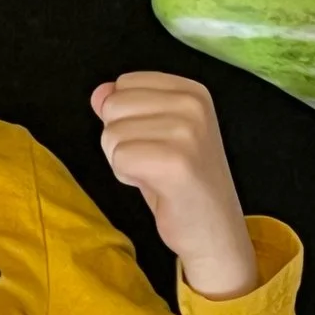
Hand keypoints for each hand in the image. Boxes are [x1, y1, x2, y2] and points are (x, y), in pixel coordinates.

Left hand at [90, 73, 260, 299]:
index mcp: (191, 91)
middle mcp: (193, 104)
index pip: (123, 84)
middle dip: (120, 140)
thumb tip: (99, 92)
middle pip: (113, 107)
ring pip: (112, 134)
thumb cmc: (182, 183)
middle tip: (153, 162)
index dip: (126, 118)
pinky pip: (119, 159)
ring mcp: (187, 132)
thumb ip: (126, 108)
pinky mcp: (176, 162)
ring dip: (123, 162)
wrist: (214, 231)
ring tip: (155, 175)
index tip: (155, 142)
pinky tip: (156, 186)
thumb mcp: (153, 135)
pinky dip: (127, 177)